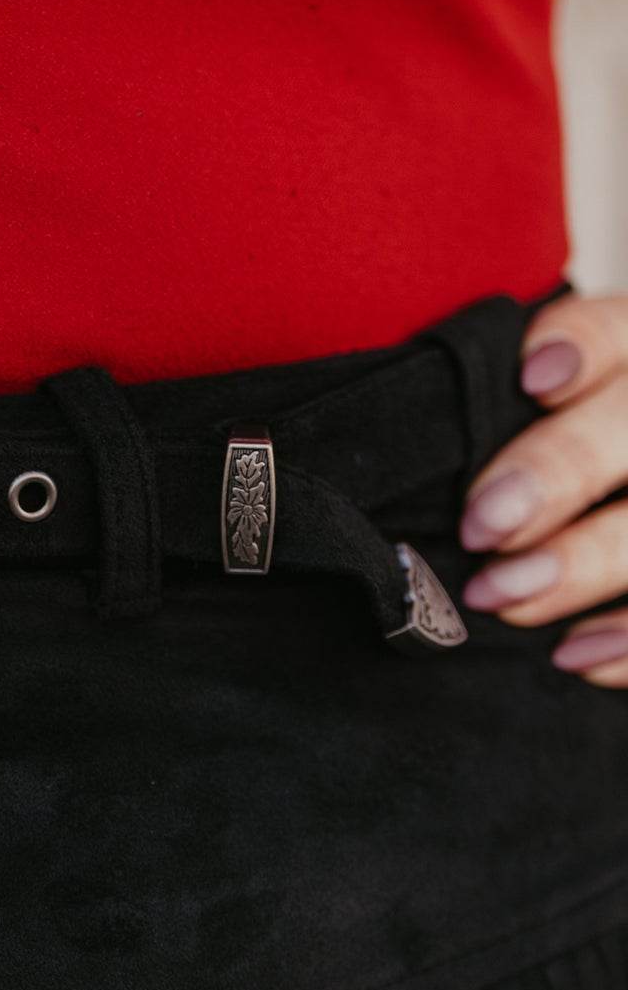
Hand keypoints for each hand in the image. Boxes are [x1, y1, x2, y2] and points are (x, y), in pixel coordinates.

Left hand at [459, 293, 627, 685]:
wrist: (590, 503)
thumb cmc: (517, 464)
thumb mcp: (502, 424)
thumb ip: (476, 422)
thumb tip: (386, 460)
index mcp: (626, 355)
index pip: (612, 333)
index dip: (580, 347)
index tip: (531, 379)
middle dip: (557, 472)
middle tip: (480, 526)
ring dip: (581, 564)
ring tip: (502, 598)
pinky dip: (627, 638)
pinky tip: (573, 657)